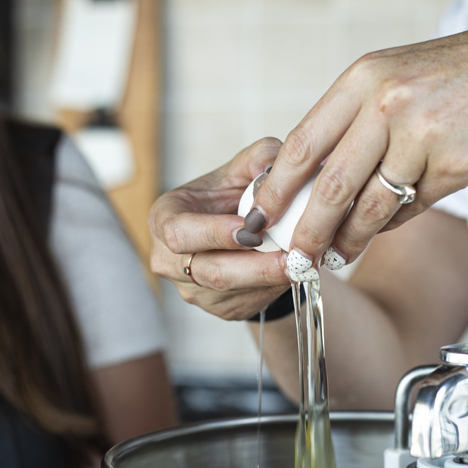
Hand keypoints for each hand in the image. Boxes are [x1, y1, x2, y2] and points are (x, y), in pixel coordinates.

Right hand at [148, 138, 294, 320]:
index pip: (180, 234)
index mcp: (164, 219)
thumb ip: (258, 158)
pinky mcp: (220, 309)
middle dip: (256, 267)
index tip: (252, 229)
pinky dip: (276, 288)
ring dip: (272, 279)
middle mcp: (170, 261)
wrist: (235, 233)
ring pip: (236, 292)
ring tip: (303, 262)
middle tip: (291, 258)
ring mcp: (194, 291)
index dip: (215, 233)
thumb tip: (276, 165)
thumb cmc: (230, 197)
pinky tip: (295, 271)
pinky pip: (250, 302)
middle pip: (212, 272)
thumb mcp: (239, 170)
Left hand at [246, 19, 467, 270]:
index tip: (255, 217)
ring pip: (370, 207)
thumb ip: (356, 121)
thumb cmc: (466, 77)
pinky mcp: (456, 166)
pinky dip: (391, 225)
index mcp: (365, 76)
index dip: (274, 187)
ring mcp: (423, 135)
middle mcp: (389, 102)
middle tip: (292, 257)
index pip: (303, 143)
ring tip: (333, 258)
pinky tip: (380, 231)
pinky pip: (411, 210)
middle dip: (306, 230)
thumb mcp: (400, 77)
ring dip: (348, 240)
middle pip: (330, 185)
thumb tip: (311, 181)